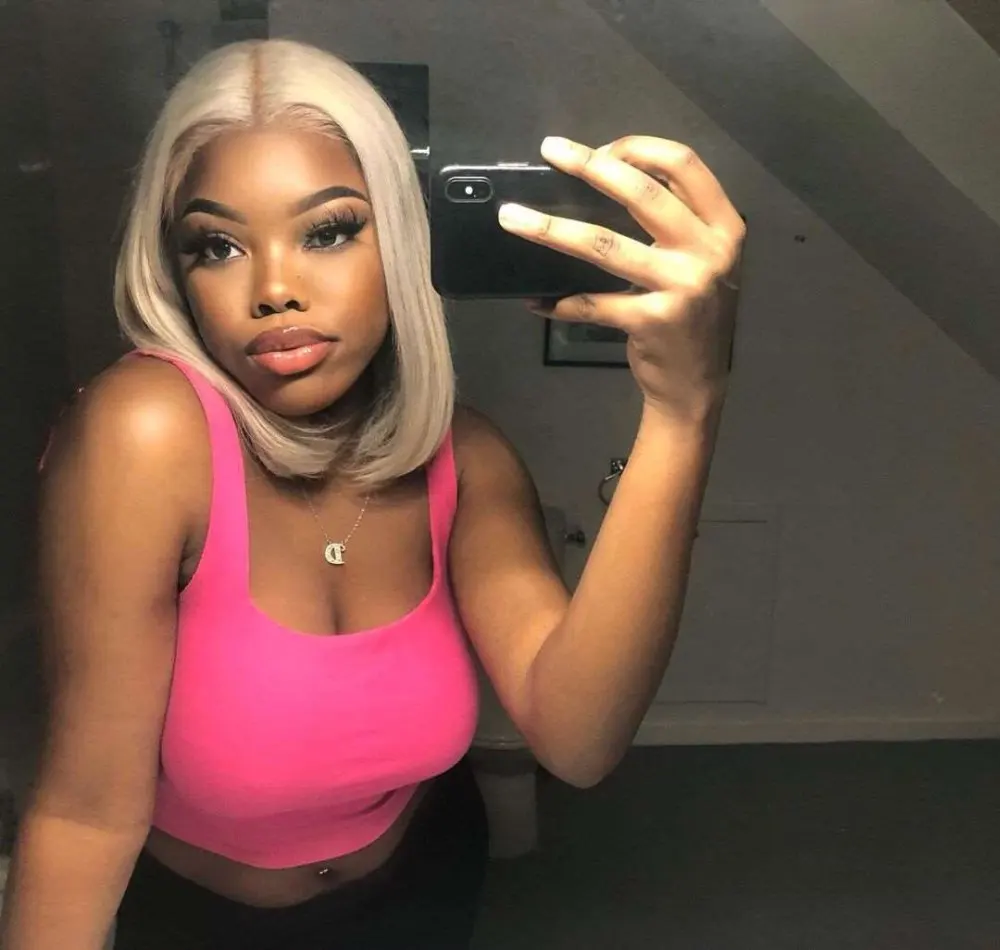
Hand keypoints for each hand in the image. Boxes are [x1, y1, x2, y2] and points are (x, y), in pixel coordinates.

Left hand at [498, 135, 744, 427]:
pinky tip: (535, 301)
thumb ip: (674, 225)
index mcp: (723, 227)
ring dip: (550, 229)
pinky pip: (592, 303)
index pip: (683, 165)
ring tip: (512, 217)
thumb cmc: (692, 316)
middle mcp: (708, 252)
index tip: (600, 148)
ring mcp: (682, 287)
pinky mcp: (653, 321)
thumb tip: (605, 183)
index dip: (639, 148)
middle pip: (641, 194)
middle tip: (550, 151)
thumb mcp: (701, 262)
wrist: (697, 386)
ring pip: (604, 244)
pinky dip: (559, 302)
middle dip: (589, 166)